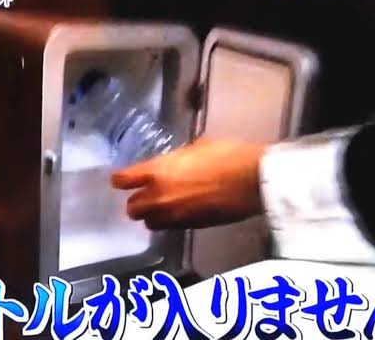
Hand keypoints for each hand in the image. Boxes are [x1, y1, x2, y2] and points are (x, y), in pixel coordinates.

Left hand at [111, 138, 265, 229]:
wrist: (252, 180)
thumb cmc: (227, 155)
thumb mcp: (197, 147)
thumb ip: (176, 160)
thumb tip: (172, 164)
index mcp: (157, 172)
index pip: (123, 180)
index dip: (121, 181)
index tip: (122, 180)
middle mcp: (160, 197)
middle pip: (132, 208)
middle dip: (136, 202)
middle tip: (143, 195)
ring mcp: (175, 216)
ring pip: (149, 223)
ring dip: (152, 215)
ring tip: (163, 207)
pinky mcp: (191, 227)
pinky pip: (170, 227)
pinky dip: (171, 221)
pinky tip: (182, 211)